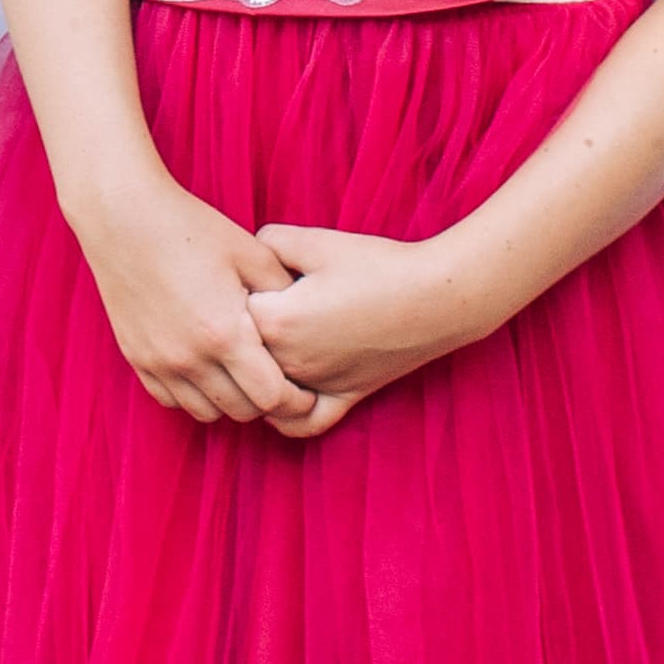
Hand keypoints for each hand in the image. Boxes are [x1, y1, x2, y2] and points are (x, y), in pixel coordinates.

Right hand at [77, 174, 339, 431]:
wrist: (122, 216)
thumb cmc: (191, 228)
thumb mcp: (250, 252)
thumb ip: (284, 291)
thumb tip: (307, 319)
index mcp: (225, 333)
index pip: (272, 398)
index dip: (295, 399)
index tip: (305, 388)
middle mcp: (190, 358)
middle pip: (241, 411)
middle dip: (266, 402)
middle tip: (276, 381)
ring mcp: (159, 362)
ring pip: (205, 412)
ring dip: (229, 400)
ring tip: (239, 374)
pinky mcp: (137, 358)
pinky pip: (170, 400)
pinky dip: (193, 394)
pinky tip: (204, 368)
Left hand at [248, 217, 485, 412]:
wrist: (437, 297)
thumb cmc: (376, 265)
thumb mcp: (316, 241)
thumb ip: (268, 242)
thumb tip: (246, 253)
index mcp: (276, 321)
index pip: (226, 310)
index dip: (232, 289)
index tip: (243, 275)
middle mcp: (289, 361)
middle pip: (240, 353)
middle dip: (240, 330)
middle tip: (254, 301)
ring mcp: (317, 385)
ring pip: (263, 393)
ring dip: (255, 373)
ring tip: (259, 347)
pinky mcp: (345, 397)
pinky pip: (304, 423)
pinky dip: (285, 415)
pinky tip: (281, 395)